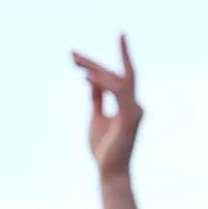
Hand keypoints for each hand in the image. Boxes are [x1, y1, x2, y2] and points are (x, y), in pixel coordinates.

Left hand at [71, 36, 141, 181]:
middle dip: (93, 63)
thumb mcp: (96, 116)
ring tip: (74, 61)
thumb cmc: (104, 148)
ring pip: (116, 80)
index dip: (119, 56)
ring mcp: (134, 111)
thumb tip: (92, 81)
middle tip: (71, 54)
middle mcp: (135, 105)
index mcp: (128, 105)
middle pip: (116, 74)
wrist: (110, 171)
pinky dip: (102, 83)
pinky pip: (116, 93)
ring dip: (95, 69)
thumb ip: (97, 98)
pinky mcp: (129, 118)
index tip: (117, 37)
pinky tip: (86, 78)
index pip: (122, 76)